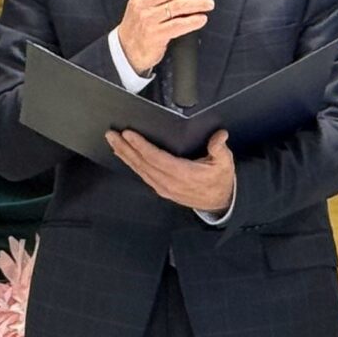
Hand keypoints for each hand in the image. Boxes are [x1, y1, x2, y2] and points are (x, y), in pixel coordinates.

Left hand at [107, 128, 234, 214]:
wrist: (220, 202)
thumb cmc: (219, 180)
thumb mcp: (225, 163)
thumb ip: (220, 148)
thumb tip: (219, 136)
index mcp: (183, 174)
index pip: (156, 158)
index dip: (140, 146)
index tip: (128, 134)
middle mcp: (169, 182)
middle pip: (142, 163)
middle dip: (125, 148)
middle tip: (111, 135)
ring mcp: (164, 188)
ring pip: (140, 170)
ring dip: (125, 155)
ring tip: (113, 142)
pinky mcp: (162, 190)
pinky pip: (143, 176)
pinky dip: (132, 164)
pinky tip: (125, 156)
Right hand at [115, 0, 212, 76]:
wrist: (126, 49)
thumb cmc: (139, 24)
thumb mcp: (143, 2)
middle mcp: (143, 2)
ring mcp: (148, 19)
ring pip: (178, 5)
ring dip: (198, 3)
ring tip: (208, 4)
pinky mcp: (155, 35)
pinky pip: (179, 25)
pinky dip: (193, 21)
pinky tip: (201, 19)